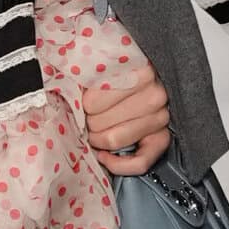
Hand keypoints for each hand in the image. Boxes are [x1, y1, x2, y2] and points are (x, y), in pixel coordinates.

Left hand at [82, 56, 171, 176]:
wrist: (149, 75)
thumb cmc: (118, 70)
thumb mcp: (104, 62)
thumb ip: (87, 72)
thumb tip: (64, 89)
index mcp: (139, 70)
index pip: (94, 101)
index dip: (82, 105)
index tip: (82, 101)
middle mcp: (155, 94)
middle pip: (101, 121)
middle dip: (88, 121)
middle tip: (87, 116)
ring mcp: (161, 117)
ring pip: (115, 140)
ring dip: (98, 139)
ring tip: (93, 129)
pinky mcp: (163, 137)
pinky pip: (140, 162)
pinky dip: (118, 165)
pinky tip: (104, 156)